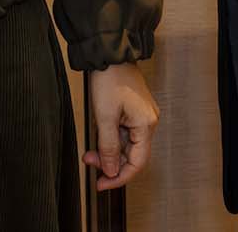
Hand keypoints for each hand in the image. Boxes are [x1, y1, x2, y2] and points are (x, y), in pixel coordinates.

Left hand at [84, 63, 156, 190]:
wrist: (109, 54)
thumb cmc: (109, 79)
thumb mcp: (104, 117)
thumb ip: (108, 147)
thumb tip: (111, 171)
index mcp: (146, 125)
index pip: (137, 163)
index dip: (119, 177)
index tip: (102, 184)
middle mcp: (148, 122)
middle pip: (132, 155)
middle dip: (110, 163)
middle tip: (90, 163)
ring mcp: (141, 116)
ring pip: (127, 145)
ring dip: (108, 152)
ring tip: (90, 153)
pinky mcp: (134, 111)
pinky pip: (124, 134)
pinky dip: (111, 140)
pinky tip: (98, 140)